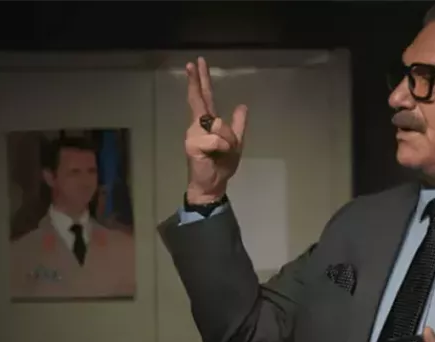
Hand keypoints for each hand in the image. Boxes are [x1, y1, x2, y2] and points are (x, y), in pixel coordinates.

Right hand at [184, 57, 247, 203]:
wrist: (213, 185)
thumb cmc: (222, 165)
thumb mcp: (236, 143)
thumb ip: (237, 125)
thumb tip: (241, 106)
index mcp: (208, 123)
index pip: (205, 98)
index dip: (201, 81)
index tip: (198, 64)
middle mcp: (198, 125)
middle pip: (198, 99)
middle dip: (196, 81)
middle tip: (194, 62)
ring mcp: (193, 134)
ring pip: (218, 124)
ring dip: (228, 139)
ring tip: (224, 152)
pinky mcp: (193, 145)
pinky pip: (216, 139)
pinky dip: (223, 147)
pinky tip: (218, 155)